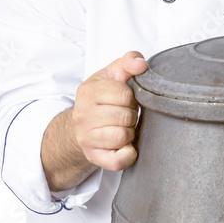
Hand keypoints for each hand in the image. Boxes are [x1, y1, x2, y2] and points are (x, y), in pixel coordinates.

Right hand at [72, 51, 148, 171]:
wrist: (82, 123)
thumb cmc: (102, 97)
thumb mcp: (113, 74)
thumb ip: (129, 62)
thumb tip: (141, 64)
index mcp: (87, 92)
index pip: (124, 94)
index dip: (131, 97)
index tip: (125, 99)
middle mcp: (82, 116)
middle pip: (125, 117)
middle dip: (131, 115)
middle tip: (124, 114)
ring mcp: (86, 138)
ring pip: (122, 137)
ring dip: (129, 133)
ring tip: (123, 127)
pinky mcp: (94, 157)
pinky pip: (118, 161)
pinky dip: (128, 154)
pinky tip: (125, 145)